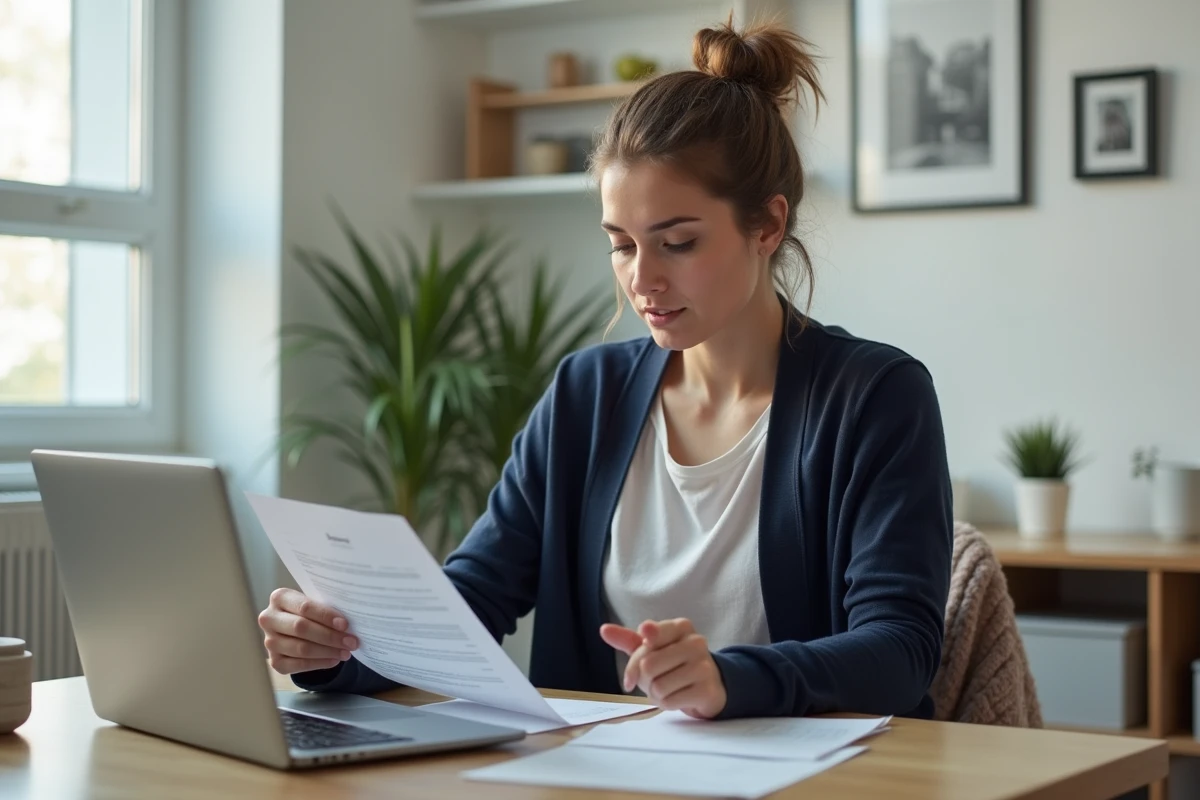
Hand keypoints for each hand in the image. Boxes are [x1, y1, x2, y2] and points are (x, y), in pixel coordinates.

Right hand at [258, 588, 357, 674]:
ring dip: (327, 651)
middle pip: (301, 628)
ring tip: (346, 652)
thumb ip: (325, 609)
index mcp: (279, 598)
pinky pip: (298, 665)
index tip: (345, 624)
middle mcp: (269, 619)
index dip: (325, 616)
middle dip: (330, 636)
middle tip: (351, 642)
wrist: (294, 628)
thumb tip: (348, 624)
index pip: (304, 607)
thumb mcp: (314, 604)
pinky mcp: (274, 661)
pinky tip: (334, 660)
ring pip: (301, 648)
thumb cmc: (309, 612)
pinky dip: (319, 663)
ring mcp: (269, 641)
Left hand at [600, 618, 726, 718]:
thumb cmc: (674, 663)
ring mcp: (704, 666)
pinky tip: (676, 697)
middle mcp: (696, 642)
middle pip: (648, 665)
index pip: (648, 634)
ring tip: (668, 687)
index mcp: (681, 626)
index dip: (636, 655)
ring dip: (655, 693)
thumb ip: (628, 639)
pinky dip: (666, 704)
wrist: (708, 685)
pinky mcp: (706, 690)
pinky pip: (669, 702)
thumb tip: (604, 629)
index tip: (640, 664)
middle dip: (645, 678)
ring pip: (658, 686)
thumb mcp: (652, 649)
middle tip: (656, 678)